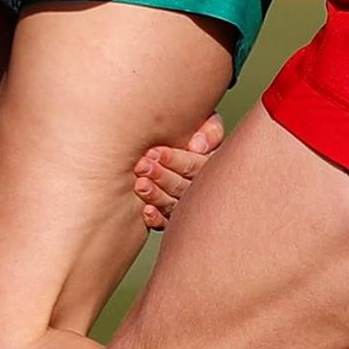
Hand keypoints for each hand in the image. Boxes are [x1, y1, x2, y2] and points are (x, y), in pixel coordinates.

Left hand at [134, 111, 223, 228]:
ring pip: (173, 206)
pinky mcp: (170, 217)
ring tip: (140, 185)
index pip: (196, 166)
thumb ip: (209, 130)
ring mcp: (185, 205)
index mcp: (209, 167)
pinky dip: (157, 218)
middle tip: (142, 166)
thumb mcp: (205, 125)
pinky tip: (146, 211)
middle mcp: (199, 189)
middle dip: (162, 176)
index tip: (156, 152)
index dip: (177, 160)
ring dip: (156, 196)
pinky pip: (166, 223)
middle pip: (183, 187)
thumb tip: (199, 146)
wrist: (168, 138)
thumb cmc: (190, 130)